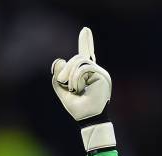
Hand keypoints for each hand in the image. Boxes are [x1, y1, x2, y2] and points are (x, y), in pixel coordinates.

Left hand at [51, 28, 114, 151]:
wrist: (88, 119)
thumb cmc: (78, 109)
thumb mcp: (62, 92)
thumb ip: (58, 78)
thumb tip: (59, 60)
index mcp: (86, 75)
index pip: (86, 55)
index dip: (86, 43)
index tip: (85, 30)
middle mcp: (95, 72)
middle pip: (77, 58)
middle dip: (66, 70)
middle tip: (63, 83)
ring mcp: (100, 73)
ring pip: (80, 61)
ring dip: (70, 75)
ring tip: (72, 89)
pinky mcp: (102, 76)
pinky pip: (84, 68)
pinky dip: (76, 78)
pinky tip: (78, 88)